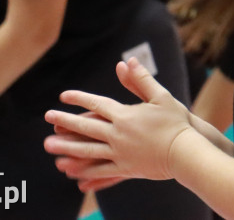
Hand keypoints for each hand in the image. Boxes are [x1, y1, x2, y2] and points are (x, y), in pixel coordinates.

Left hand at [44, 58, 194, 185]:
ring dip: (66, 147)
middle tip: (48, 117)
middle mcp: (118, 135)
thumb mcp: (160, 96)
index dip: (79, 99)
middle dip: (65, 121)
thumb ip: (141, 79)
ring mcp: (120, 153)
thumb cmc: (176, 122)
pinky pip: (100, 170)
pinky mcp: (126, 169)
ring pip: (87, 151)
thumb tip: (127, 61)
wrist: (185, 153)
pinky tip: (72, 172)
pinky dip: (84, 171)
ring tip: (49, 145)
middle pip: (86, 127)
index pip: (96, 104)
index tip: (63, 96)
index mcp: (125, 115)